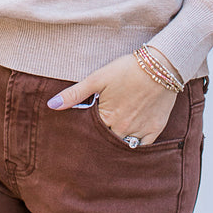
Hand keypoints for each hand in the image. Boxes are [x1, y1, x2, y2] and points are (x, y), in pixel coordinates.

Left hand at [47, 51, 178, 144]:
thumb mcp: (98, 78)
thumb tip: (52, 105)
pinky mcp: (155, 129)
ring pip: (124, 147)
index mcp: (106, 118)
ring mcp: (140, 130)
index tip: (79, 137)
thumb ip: (75, 94)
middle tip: (93, 144)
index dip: (84, 136)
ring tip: (110, 143)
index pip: (90, 136)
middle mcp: (123, 128)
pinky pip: (144, 147)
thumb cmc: (127, 69)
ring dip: (116, 146)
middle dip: (99, 144)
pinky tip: (130, 143)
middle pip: (106, 143)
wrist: (160, 65)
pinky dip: (136, 146)